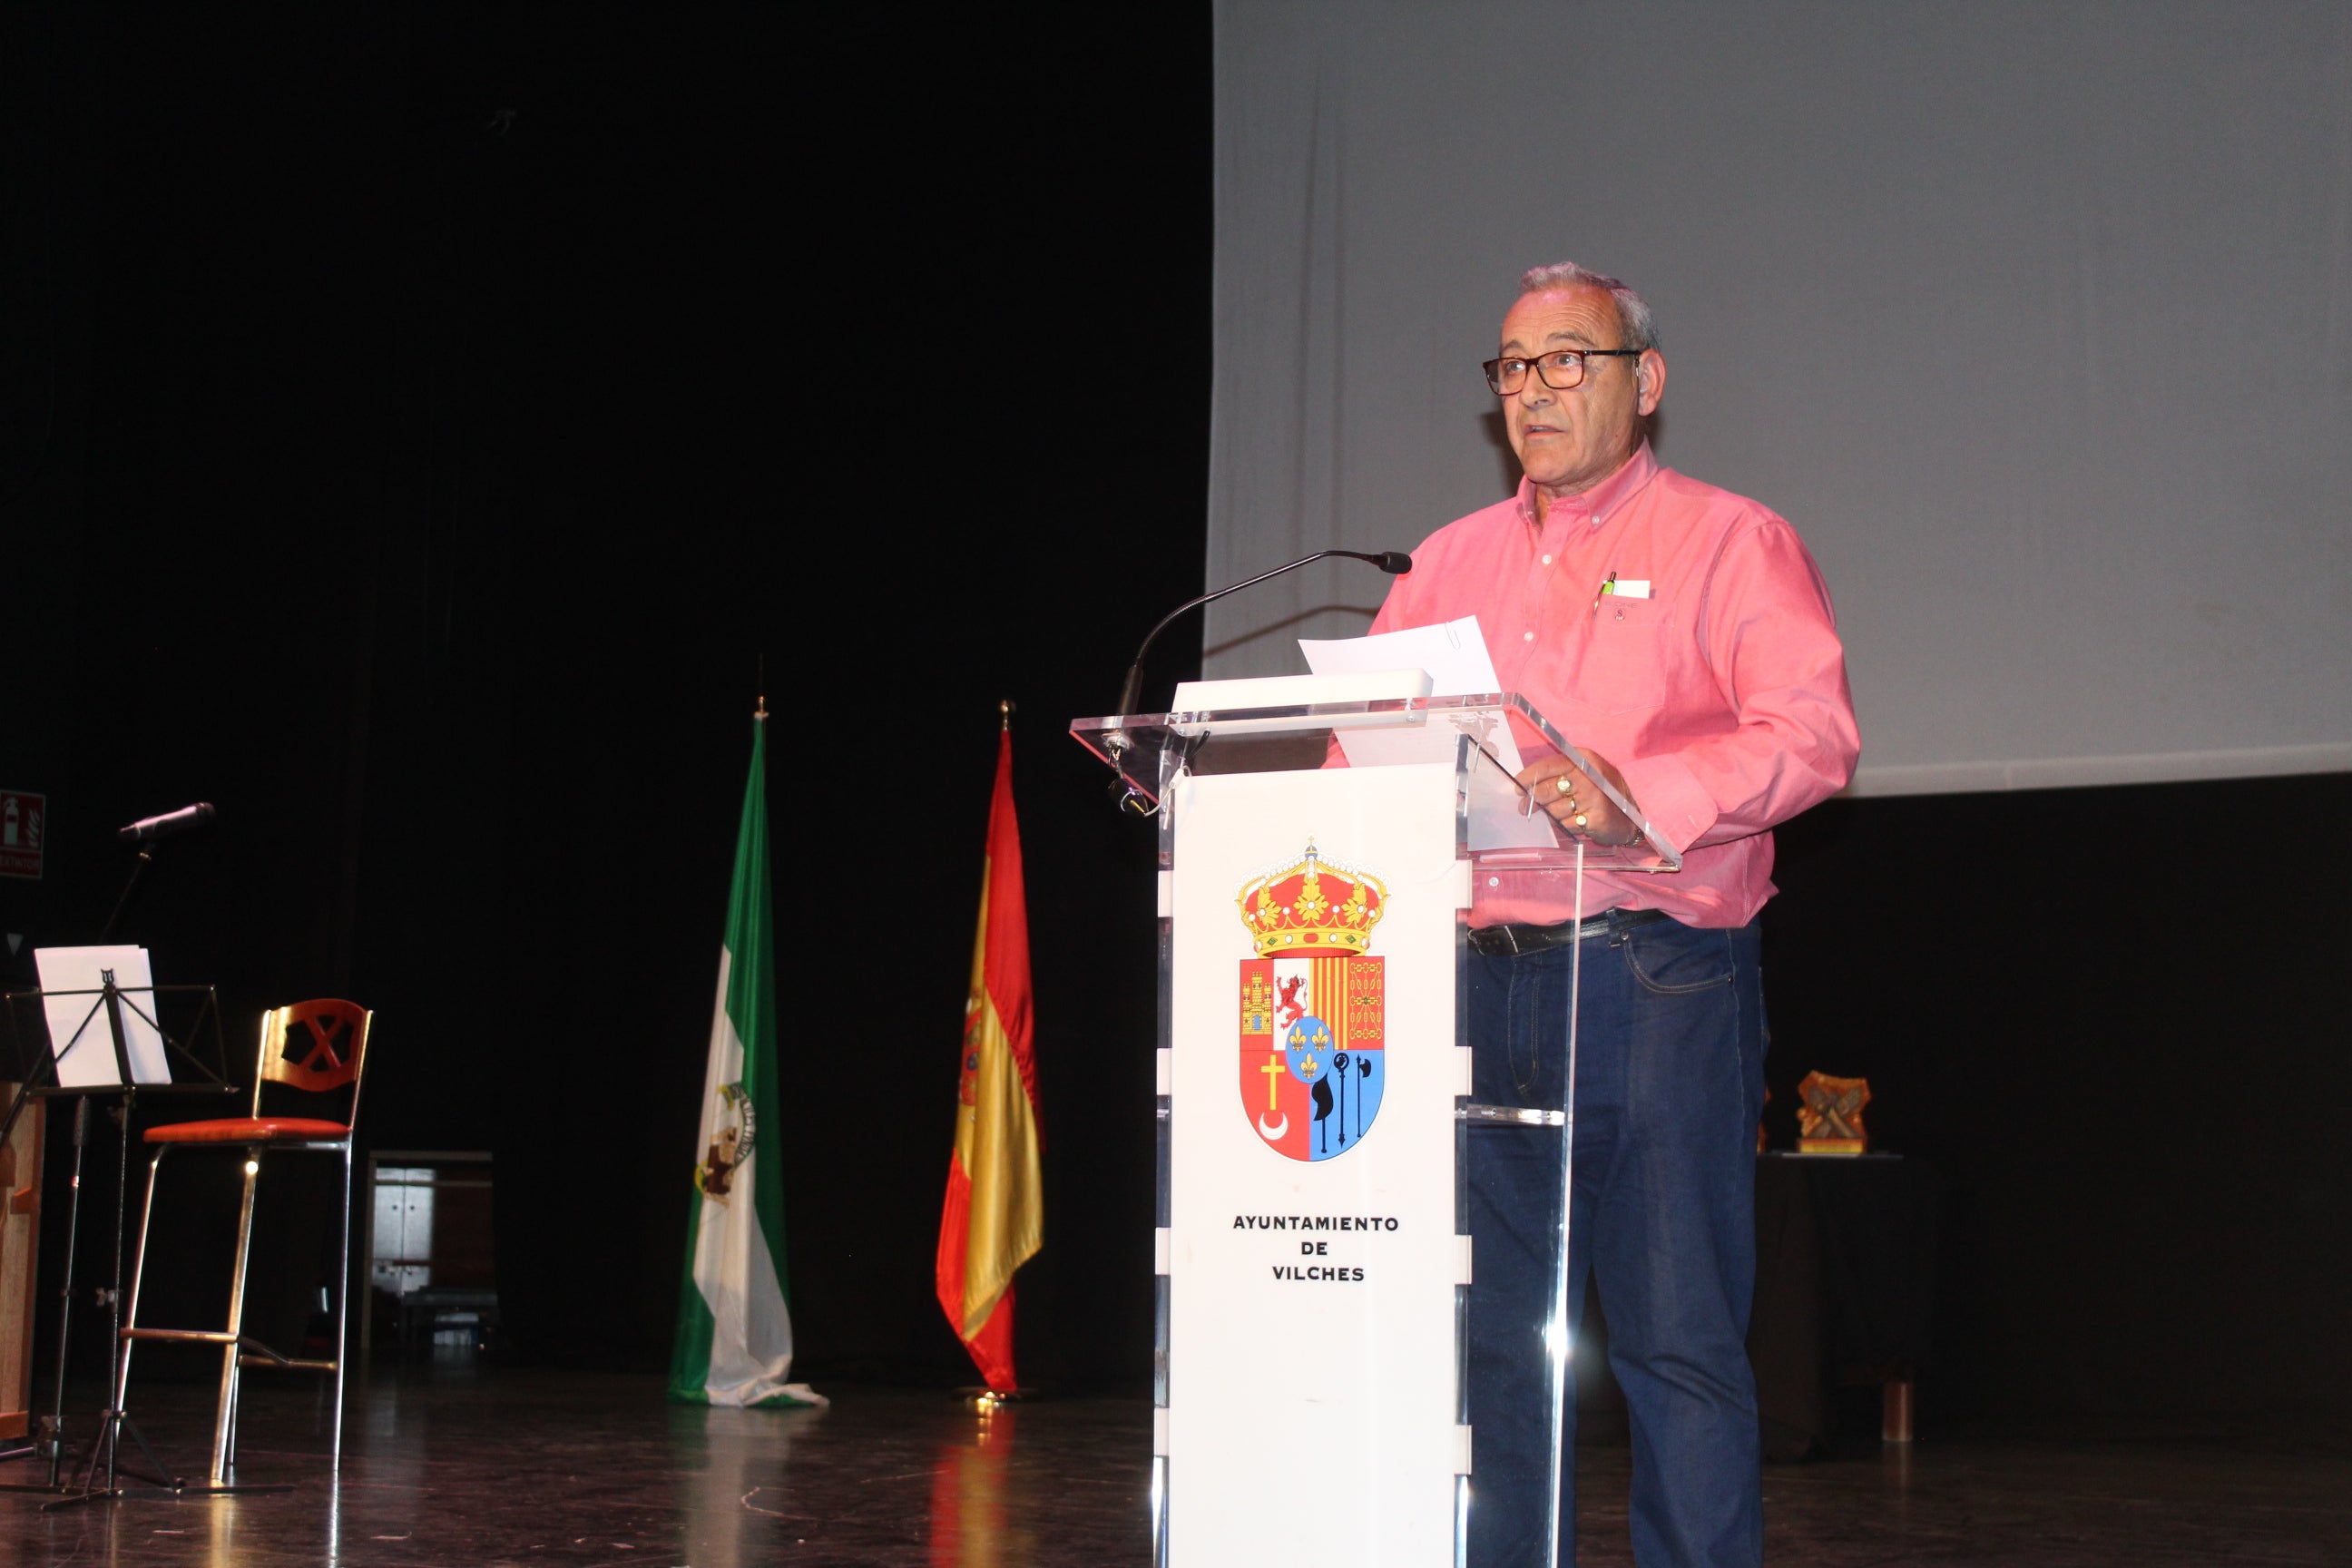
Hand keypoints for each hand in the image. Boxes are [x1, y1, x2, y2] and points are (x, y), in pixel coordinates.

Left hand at [1515, 749, 1643, 846]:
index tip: (1517, 786)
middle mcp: (1589, 775)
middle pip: (1548, 788)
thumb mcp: (1585, 775)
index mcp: (1584, 759)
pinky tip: (1574, 822)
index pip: (1548, 765)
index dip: (1528, 776)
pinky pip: (1567, 824)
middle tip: (1524, 808)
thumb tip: (1527, 787)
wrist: (1630, 818)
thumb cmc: (1602, 794)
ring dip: (1551, 815)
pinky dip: (1565, 826)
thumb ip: (1560, 776)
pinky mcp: (1596, 817)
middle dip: (1533, 800)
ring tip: (1559, 814)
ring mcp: (1594, 797)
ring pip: (1554, 809)